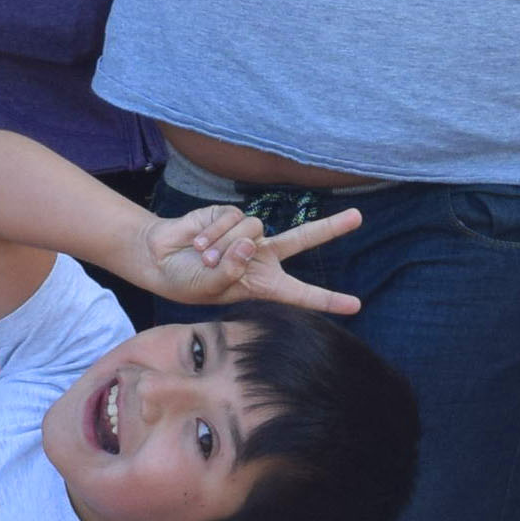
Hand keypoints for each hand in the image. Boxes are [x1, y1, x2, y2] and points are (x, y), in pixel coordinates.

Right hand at [138, 202, 362, 313]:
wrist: (160, 258)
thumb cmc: (187, 280)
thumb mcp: (209, 288)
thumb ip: (231, 270)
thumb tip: (251, 243)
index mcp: (263, 284)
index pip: (300, 294)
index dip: (327, 300)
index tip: (355, 305)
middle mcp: (262, 257)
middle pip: (304, 238)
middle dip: (331, 227)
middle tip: (359, 217)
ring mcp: (249, 234)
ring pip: (253, 230)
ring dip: (223, 246)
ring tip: (203, 257)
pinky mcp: (233, 214)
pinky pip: (233, 218)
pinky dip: (213, 233)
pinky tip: (198, 242)